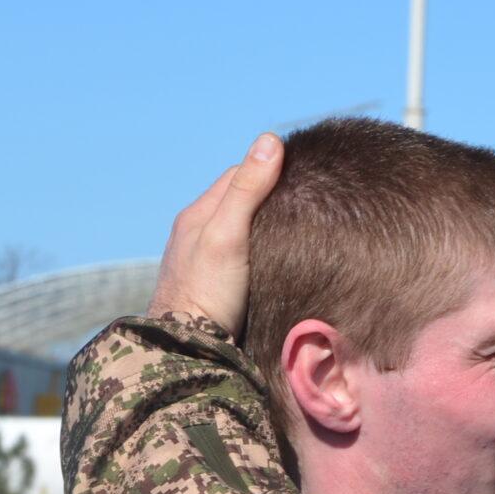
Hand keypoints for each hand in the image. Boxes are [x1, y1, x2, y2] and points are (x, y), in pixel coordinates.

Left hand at [148, 132, 283, 339]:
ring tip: (298, 232)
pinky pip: (240, 260)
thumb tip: (271, 140)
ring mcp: (203, 264)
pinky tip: (277, 265)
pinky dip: (259, 254)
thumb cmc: (206, 292)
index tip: (303, 175)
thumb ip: (248, 189)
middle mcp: (196, 235)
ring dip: (265, 229)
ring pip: (240, 233)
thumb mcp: (228, 235)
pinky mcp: (213, 290)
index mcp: (196, 216)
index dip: (270, 170)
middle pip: (238, 204)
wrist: (187, 353)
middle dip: (269, 199)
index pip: (237, 176)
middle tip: (307, 204)